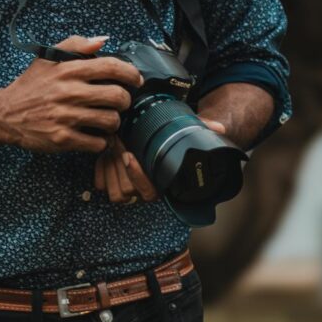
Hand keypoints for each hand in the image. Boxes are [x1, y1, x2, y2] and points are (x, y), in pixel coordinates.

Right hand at [0, 34, 142, 155]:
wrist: (5, 114)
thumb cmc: (30, 86)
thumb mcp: (48, 58)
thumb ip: (76, 44)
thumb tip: (102, 40)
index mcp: (68, 70)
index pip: (111, 67)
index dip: (131, 73)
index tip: (135, 80)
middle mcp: (69, 92)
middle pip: (117, 96)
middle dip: (125, 100)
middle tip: (120, 102)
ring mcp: (66, 117)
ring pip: (110, 121)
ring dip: (114, 122)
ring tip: (107, 119)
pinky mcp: (63, 139)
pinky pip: (97, 143)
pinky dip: (101, 141)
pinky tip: (95, 135)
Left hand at [93, 114, 226, 205]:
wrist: (146, 134)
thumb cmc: (166, 135)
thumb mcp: (181, 128)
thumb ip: (200, 128)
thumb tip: (220, 128)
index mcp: (161, 182)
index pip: (150, 192)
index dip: (138, 176)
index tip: (129, 154)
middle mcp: (143, 190)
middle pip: (127, 193)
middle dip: (119, 167)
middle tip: (117, 141)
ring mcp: (126, 188)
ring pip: (114, 193)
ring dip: (110, 169)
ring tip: (111, 145)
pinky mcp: (110, 182)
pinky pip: (100, 185)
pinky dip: (100, 169)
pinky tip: (104, 153)